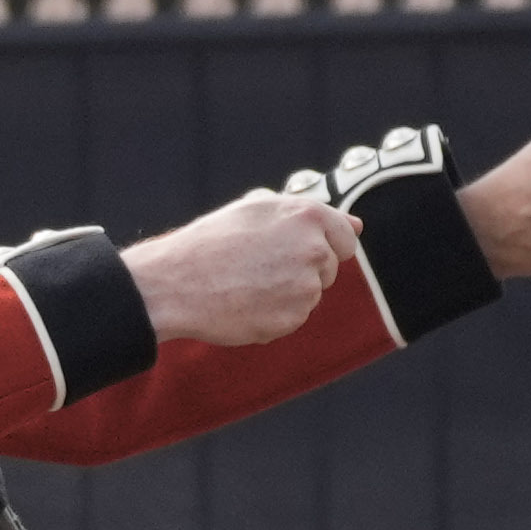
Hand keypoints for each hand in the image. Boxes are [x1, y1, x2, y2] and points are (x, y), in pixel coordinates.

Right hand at [120, 191, 350, 351]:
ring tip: (244, 284)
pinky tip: (243, 304)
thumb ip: (310, 215)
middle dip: (300, 271)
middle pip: (327, 270)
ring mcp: (306, 287)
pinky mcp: (293, 318)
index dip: (317, 246)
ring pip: (310, 295)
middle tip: (254, 267)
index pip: (345, 239)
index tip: (286, 251)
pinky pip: (292, 319)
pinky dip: (272, 315)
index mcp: (309, 216)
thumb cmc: (211, 242)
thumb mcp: (257, 210)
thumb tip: (357, 226)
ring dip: (284, 294)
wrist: (173, 283)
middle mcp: (315, 250)